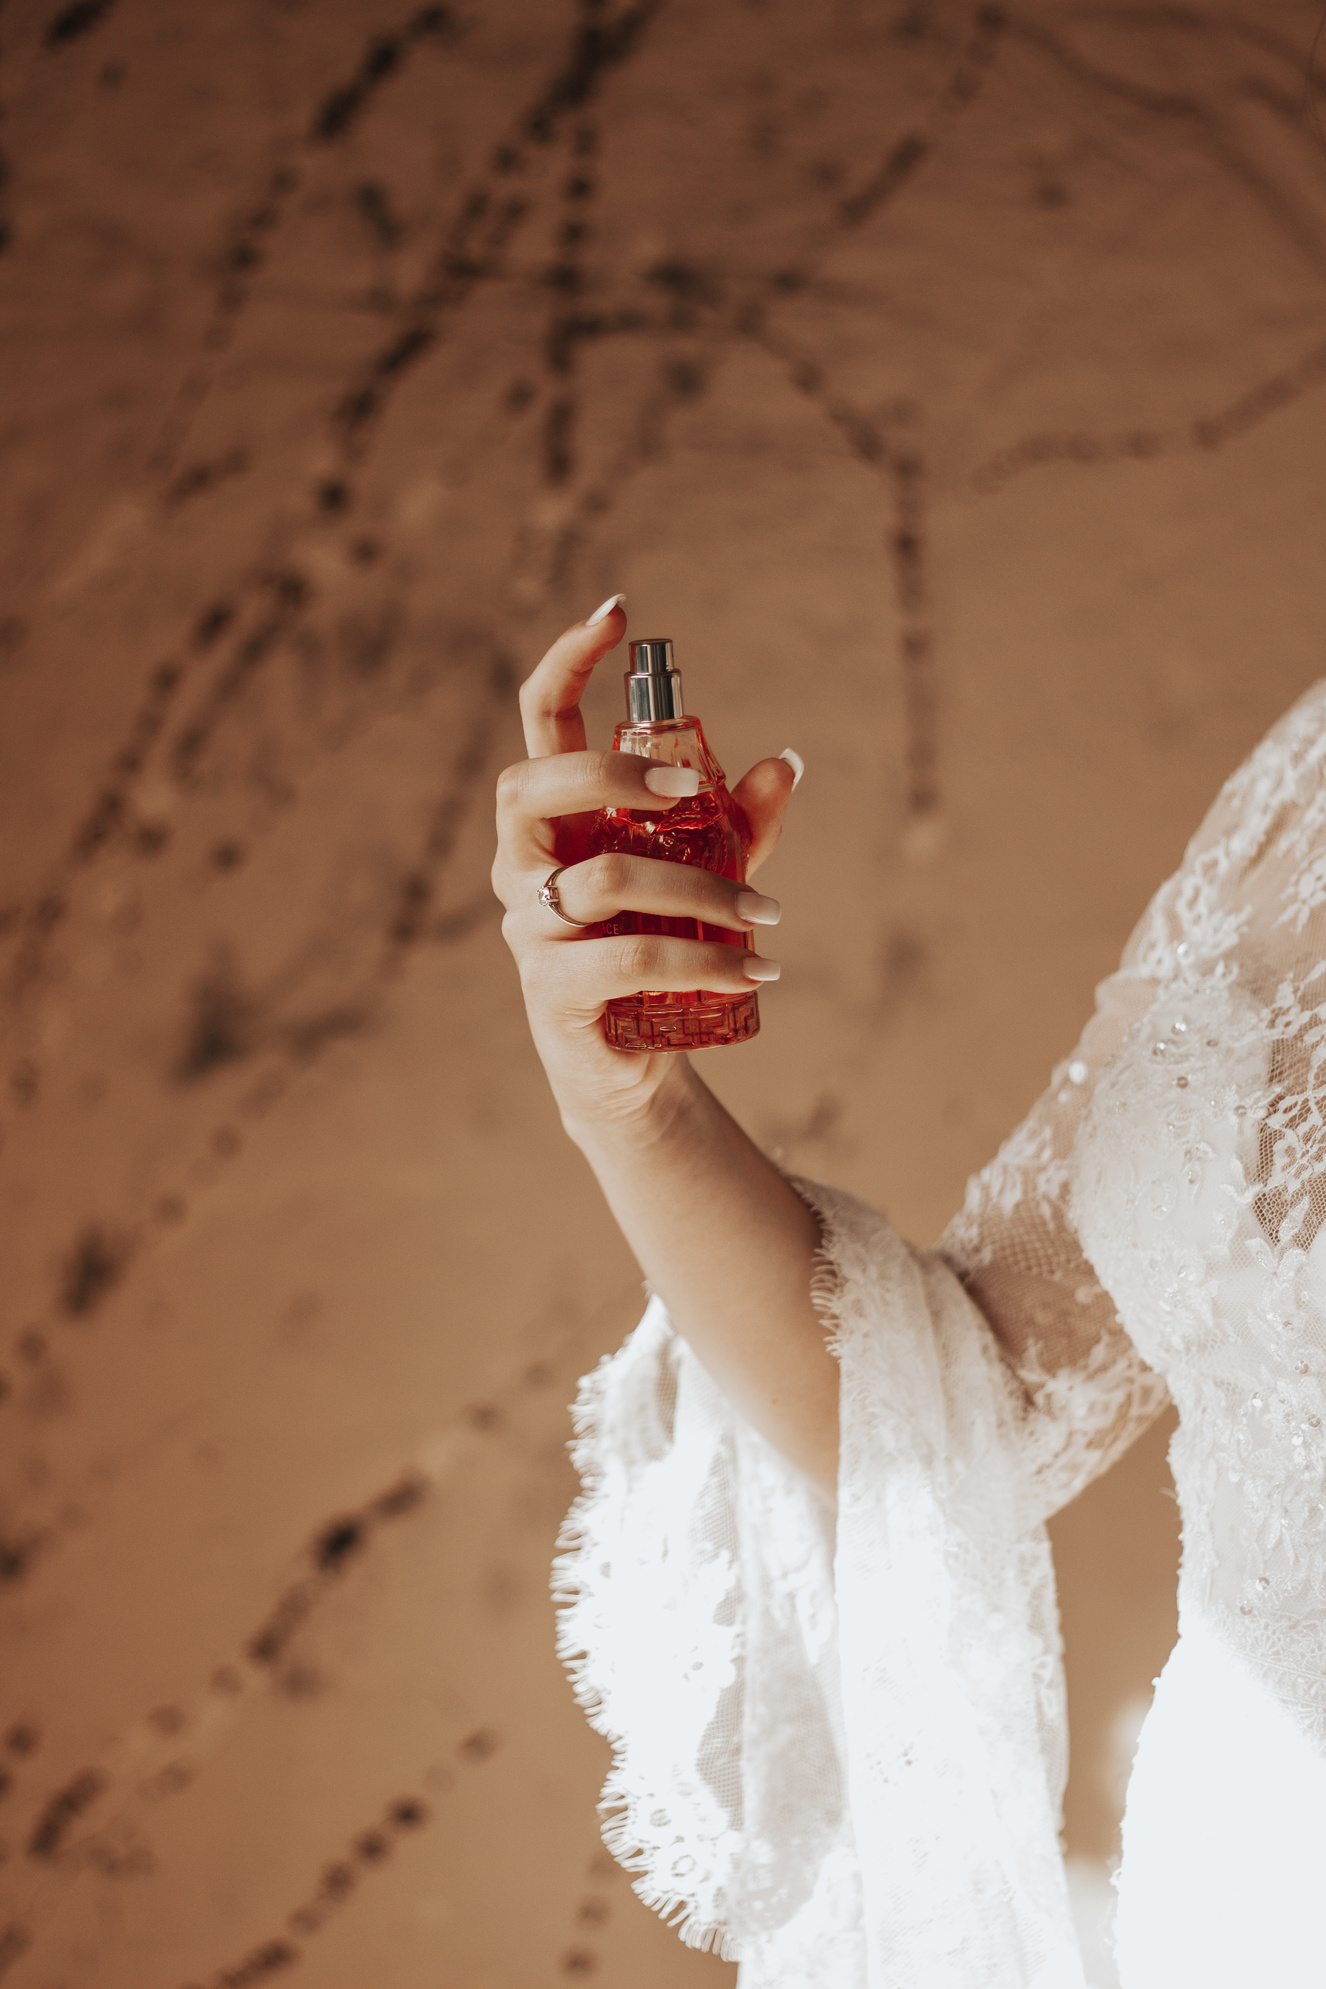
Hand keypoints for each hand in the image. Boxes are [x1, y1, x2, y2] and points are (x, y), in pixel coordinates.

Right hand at [492, 600, 796, 1134]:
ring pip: (602, 883)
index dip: (568, 661)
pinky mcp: (553, 994)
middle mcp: (524, 868)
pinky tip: (756, 968)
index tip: (621, 611)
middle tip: (695, 791)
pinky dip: (702, 961)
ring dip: (699, 889)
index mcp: (555, 824)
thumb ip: (736, 825)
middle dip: (614, 773)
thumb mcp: (705, 881)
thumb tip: (784, 762)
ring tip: (767, 911)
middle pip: (534, 786)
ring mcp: (530, 931)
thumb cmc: (655, 955)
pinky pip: (627, 960)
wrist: (628, 1067)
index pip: (538, 724)